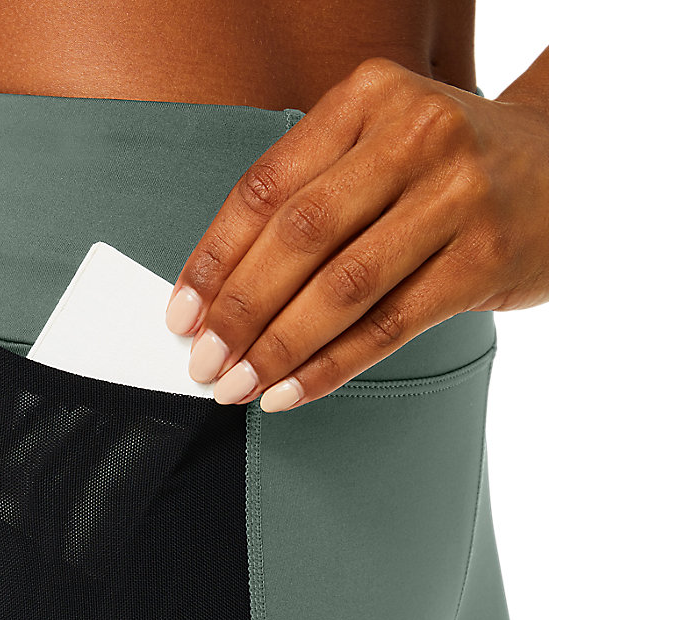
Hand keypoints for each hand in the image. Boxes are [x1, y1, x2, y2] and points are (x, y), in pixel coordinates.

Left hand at [163, 56, 548, 411]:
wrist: (568, 163)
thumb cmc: (446, 164)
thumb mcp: (378, 143)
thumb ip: (311, 192)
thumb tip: (223, 288)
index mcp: (367, 98)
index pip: (266, 188)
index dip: (214, 257)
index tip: (181, 311)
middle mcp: (414, 137)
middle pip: (298, 237)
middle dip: (238, 310)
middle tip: (202, 361)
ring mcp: (458, 196)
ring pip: (343, 286)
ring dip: (278, 347)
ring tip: (236, 384)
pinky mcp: (487, 257)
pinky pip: (391, 324)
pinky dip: (333, 365)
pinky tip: (293, 391)